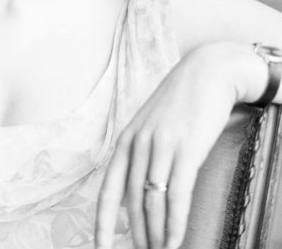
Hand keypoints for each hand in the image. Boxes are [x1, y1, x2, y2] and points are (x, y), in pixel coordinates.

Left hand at [95, 43, 246, 248]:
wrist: (205, 74)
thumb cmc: (178, 104)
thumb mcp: (150, 126)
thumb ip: (140, 155)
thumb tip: (135, 191)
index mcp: (125, 141)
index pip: (107, 189)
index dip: (102, 222)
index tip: (100, 247)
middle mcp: (137, 144)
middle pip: (131, 202)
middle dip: (136, 234)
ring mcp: (160, 147)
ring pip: (152, 202)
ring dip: (157, 234)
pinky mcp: (186, 150)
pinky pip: (177, 195)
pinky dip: (176, 223)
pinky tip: (176, 241)